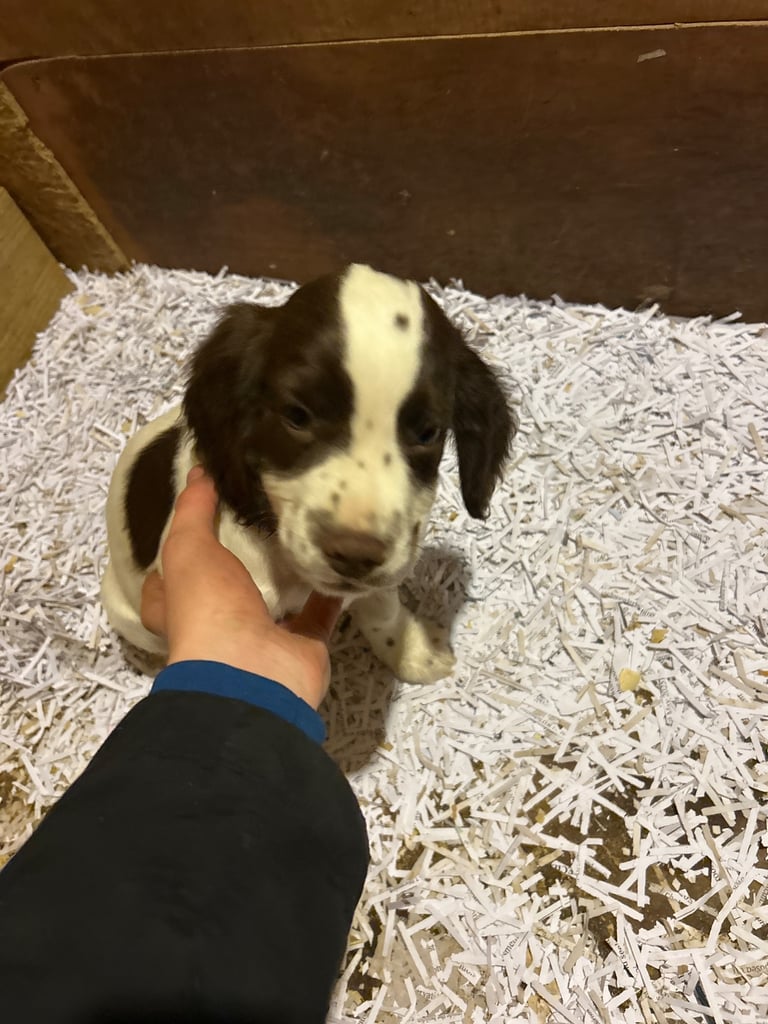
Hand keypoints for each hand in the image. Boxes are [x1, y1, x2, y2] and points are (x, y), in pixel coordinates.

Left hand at [140, 467, 341, 709]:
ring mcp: (261, 638)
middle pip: (225, 590)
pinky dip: (331, 591)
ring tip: (303, 530)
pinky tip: (339, 558)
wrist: (252, 673)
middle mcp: (218, 625)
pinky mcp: (301, 646)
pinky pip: (319, 614)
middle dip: (239, 561)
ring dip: (287, 575)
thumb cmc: (207, 611)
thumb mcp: (187, 551)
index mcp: (180, 608)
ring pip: (275, 602)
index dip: (176, 552)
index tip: (196, 516)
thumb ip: (192, 512)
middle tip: (258, 516)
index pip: (167, 581)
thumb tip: (199, 471)